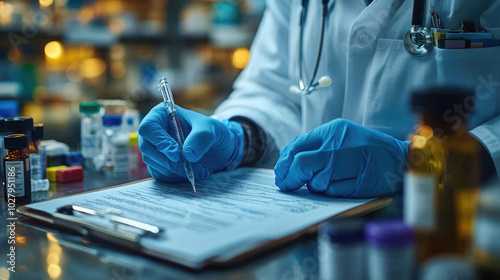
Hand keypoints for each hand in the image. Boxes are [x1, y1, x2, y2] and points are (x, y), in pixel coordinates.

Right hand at [138, 103, 243, 182]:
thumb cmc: (212, 132)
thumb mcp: (213, 129)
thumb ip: (202, 137)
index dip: (160, 142)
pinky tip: (193, 173)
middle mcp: (153, 131)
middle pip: (147, 148)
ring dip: (176, 171)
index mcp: (161, 115)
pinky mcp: (159, 165)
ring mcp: (154, 149)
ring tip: (200, 170)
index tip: (176, 154)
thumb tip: (187, 154)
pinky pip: (160, 175)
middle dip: (169, 161)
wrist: (218, 148)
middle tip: (190, 167)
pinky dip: (176, 178)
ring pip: (154, 164)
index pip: (148, 128)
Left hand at [274, 119, 408, 197]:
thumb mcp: (341, 134)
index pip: (297, 146)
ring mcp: (348, 165)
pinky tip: (340, 184)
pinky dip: (330, 191)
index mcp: (332, 131)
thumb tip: (289, 160)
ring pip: (316, 181)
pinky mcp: (357, 183)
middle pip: (301, 164)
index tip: (281, 173)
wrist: (398, 158)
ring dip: (315, 185)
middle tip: (286, 184)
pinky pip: (332, 191)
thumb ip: (316, 144)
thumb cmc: (366, 147)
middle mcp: (338, 146)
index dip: (284, 163)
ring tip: (328, 179)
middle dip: (290, 178)